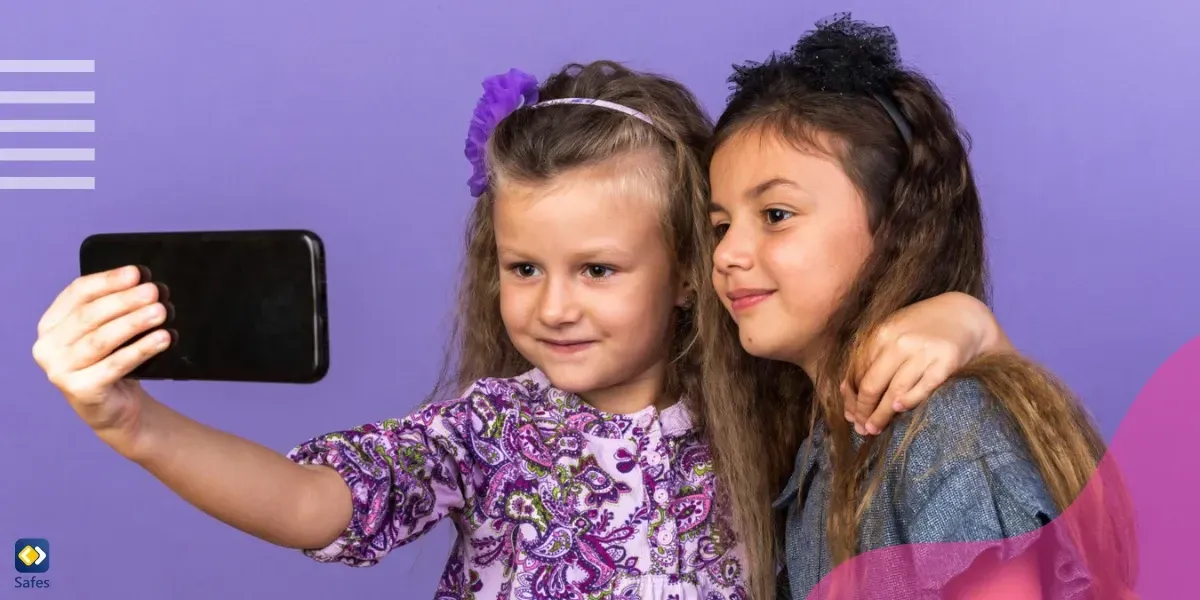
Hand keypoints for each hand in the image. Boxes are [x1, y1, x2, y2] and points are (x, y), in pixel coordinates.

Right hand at [32, 265, 172, 454]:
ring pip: (101, 339)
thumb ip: (114, 309)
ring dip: (134, 322)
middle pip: (89, 315)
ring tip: (161, 312)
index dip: (108, 281)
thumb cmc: (112, 361)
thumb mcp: (108, 331)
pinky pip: (115, 365)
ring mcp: (60, 370)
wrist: (114, 408)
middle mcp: (48, 346)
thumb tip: (144, 283)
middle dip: (125, 300)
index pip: (77, 293)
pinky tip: (162, 339)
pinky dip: (141, 349)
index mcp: (52, 323)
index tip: (136, 272)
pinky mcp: (80, 390)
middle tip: (154, 291)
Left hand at [845, 292, 1008, 434]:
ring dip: (881, 414)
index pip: (858, 372)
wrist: (964, 314)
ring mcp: (924, 351)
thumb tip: (847, 389)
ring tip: (873, 429)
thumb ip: (871, 356)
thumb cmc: (922, 328)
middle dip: (863, 410)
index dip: (851, 397)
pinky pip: (924, 387)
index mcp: (882, 334)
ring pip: (895, 390)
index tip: (849, 415)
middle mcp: (900, 342)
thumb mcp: (893, 333)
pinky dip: (909, 400)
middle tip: (860, 429)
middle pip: (872, 384)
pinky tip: (899, 410)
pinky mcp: (947, 361)